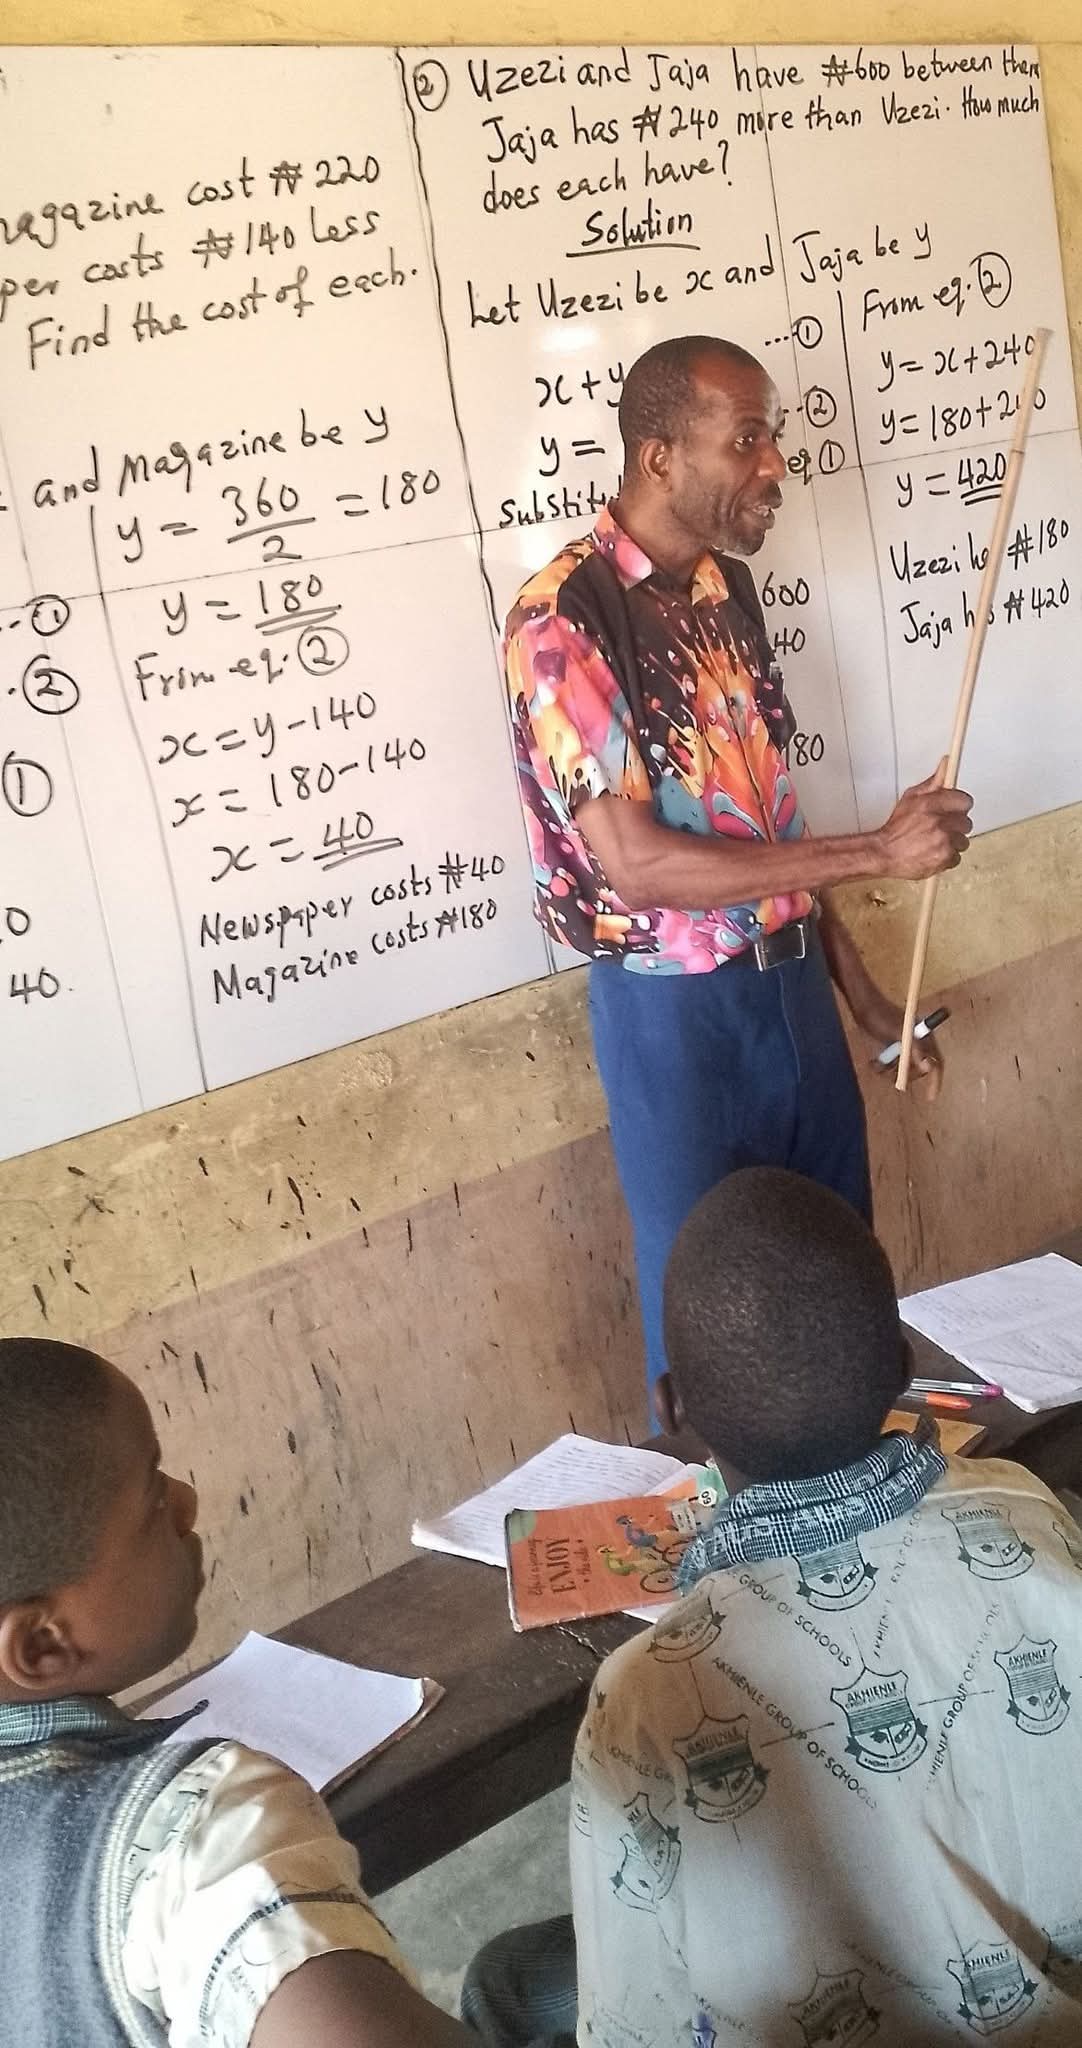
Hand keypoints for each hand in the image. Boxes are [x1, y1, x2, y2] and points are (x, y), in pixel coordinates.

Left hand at [849, 985, 944, 1101]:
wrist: (863, 1006)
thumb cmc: (881, 1016)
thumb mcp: (898, 1033)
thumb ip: (914, 1049)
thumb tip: (929, 1067)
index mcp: (924, 1038)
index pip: (936, 1064)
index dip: (935, 1081)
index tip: (930, 1097)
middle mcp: (917, 1044)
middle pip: (918, 1070)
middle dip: (904, 1074)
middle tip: (889, 1072)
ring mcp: (905, 1047)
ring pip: (902, 1070)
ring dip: (889, 1072)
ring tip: (877, 1065)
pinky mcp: (893, 1048)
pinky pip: (892, 1066)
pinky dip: (882, 1068)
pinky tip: (873, 1063)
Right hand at [877, 760, 972, 880]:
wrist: (884, 853)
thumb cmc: (897, 828)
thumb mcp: (912, 798)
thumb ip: (933, 782)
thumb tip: (947, 764)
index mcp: (932, 804)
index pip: (965, 801)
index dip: (959, 806)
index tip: (954, 810)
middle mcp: (940, 822)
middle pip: (966, 823)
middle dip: (955, 826)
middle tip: (940, 829)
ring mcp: (944, 841)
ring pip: (963, 841)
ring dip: (952, 843)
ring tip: (935, 842)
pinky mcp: (944, 858)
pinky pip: (957, 857)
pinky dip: (947, 858)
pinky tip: (933, 853)